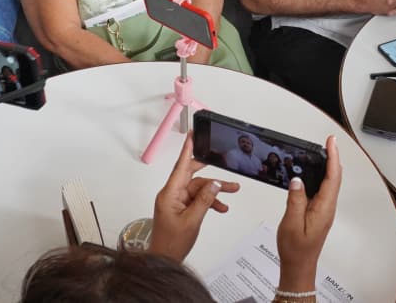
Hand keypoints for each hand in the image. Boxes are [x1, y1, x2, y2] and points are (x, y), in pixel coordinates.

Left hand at [149, 132, 239, 261]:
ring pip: (199, 189)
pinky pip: (197, 199)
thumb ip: (205, 200)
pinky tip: (221, 207)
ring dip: (214, 191)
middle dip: (210, 173)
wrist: (164, 260)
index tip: (192, 135)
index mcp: (169, 194)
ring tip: (231, 192)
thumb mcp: (192, 221)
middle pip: (193, 176)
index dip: (187, 149)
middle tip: (222, 163)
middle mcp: (171, 195)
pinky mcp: (181, 208)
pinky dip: (209, 202)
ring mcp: (176, 202)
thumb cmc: (171, 244)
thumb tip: (213, 184)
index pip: (180, 166)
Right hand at [276, 135, 341, 291]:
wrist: (298, 267)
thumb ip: (295, 199)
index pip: (332, 177)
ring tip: (321, 152)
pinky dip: (319, 177)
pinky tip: (312, 174)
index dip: (333, 157)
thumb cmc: (296, 250)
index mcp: (324, 208)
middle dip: (332, 157)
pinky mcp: (319, 213)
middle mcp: (327, 208)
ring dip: (326, 167)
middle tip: (328, 142)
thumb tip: (297, 181)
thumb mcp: (292, 222)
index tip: (331, 142)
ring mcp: (324, 210)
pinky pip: (322, 190)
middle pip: (334, 177)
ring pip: (329, 183)